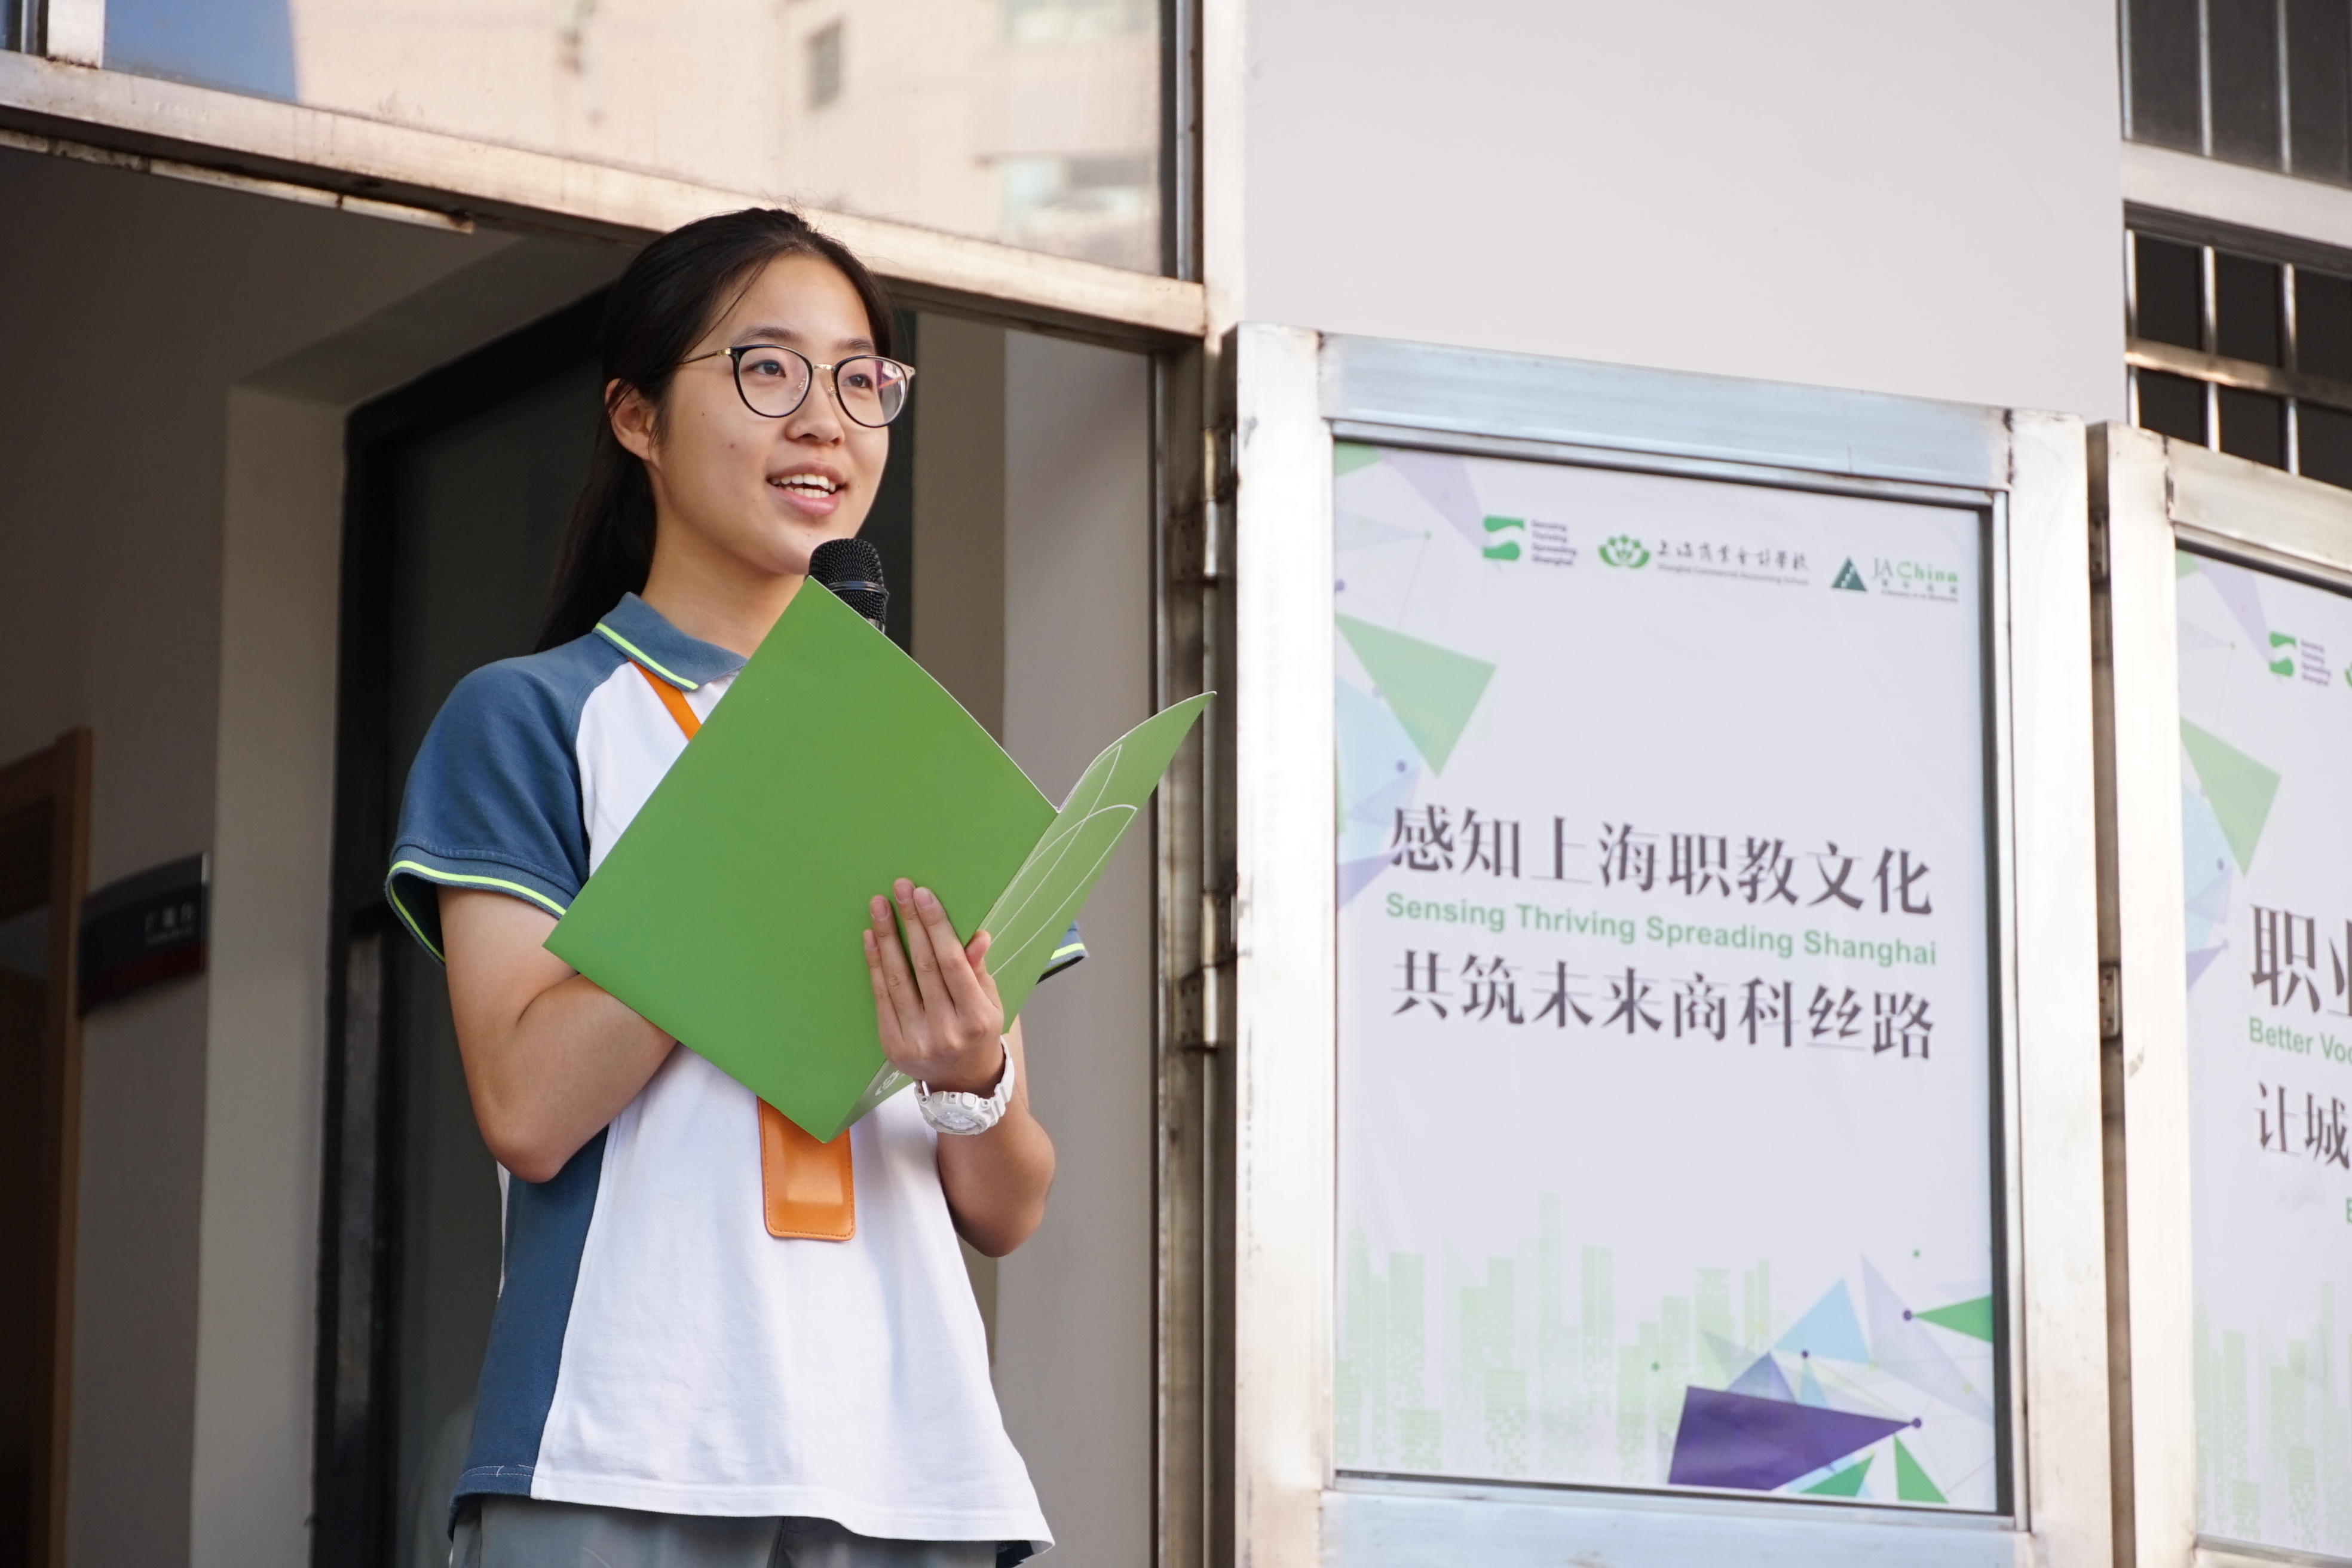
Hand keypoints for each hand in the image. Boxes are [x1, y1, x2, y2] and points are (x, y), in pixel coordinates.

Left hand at [863, 878, 1006, 1094]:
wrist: (962, 1083)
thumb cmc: (978, 1033)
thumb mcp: (991, 1002)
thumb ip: (978, 969)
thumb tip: (976, 935)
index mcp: (977, 1018)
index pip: (953, 964)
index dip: (937, 927)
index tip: (923, 896)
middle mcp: (946, 1031)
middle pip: (924, 967)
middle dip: (911, 923)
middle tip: (900, 889)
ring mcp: (916, 1040)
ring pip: (898, 979)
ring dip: (886, 938)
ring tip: (879, 907)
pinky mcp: (893, 1045)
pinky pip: (881, 997)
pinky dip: (875, 965)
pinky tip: (871, 939)